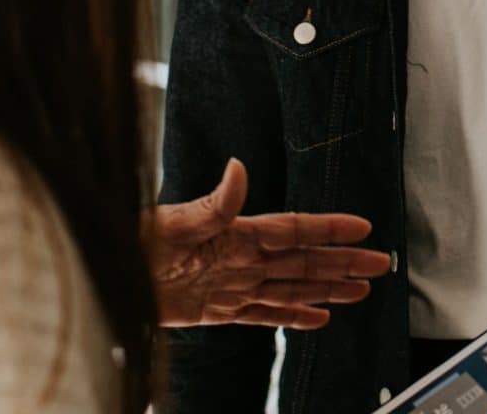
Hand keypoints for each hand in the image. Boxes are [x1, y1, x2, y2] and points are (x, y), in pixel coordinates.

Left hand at [149, 157, 391, 328]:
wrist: (106, 277)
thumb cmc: (133, 243)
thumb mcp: (172, 221)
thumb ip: (213, 203)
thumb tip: (238, 167)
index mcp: (236, 232)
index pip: (294, 230)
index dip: (329, 229)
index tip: (363, 227)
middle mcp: (241, 257)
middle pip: (304, 261)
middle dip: (342, 263)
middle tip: (379, 264)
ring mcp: (232, 284)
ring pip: (291, 287)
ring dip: (327, 289)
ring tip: (361, 290)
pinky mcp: (217, 311)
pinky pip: (264, 315)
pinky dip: (292, 316)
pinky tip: (318, 317)